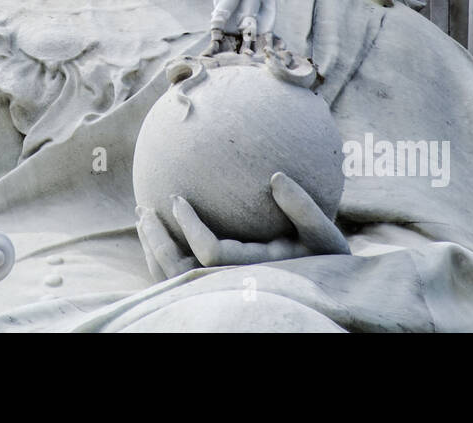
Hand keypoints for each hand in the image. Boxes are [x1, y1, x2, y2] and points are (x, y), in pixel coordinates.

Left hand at [136, 172, 348, 280]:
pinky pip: (179, 283)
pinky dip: (162, 262)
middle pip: (181, 272)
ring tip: (143, 221)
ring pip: (174, 281)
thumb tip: (275, 177)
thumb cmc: (329, 262)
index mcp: (255, 272)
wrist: (326, 294)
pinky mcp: (214, 295)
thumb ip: (304, 208)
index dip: (189, 225)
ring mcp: (222, 295)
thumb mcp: (325, 236)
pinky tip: (157, 238)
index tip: (177, 199)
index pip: (211, 253)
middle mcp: (233, 289)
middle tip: (144, 210)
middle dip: (157, 240)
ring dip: (154, 251)